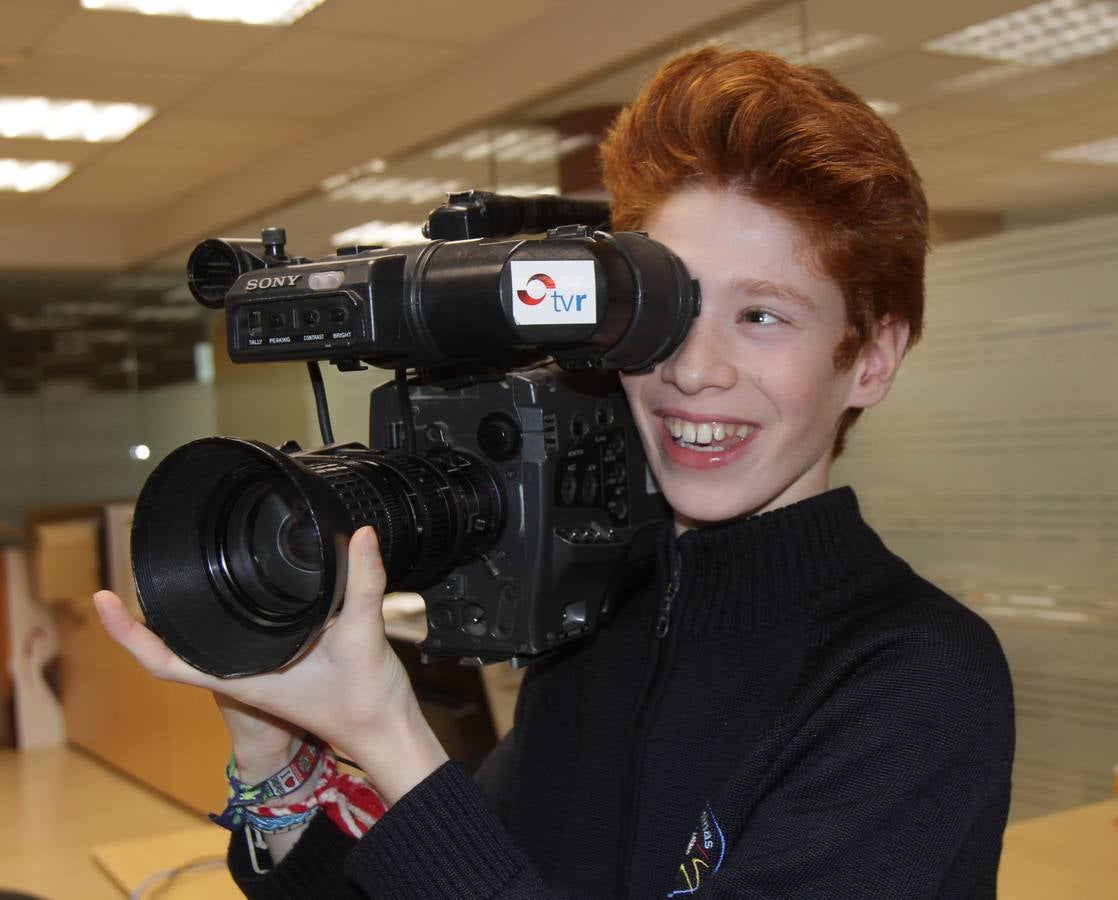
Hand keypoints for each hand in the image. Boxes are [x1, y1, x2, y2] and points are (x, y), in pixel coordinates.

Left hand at [94, 526, 447, 803]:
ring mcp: (260, 668)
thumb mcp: (362, 637)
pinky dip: (220, 615)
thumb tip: (358, 536)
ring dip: (180, 615)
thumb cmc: (364, 702)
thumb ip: (362, 585)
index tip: (102, 600)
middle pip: (175, 648)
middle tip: (128, 571)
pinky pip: (235, 639)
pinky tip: (231, 591)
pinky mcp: (282, 661)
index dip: (127, 634)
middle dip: (144, 616)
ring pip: (204, 643)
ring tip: (164, 575)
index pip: (164, 661)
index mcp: (244, 675)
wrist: (386, 730)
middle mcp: (244, 672)